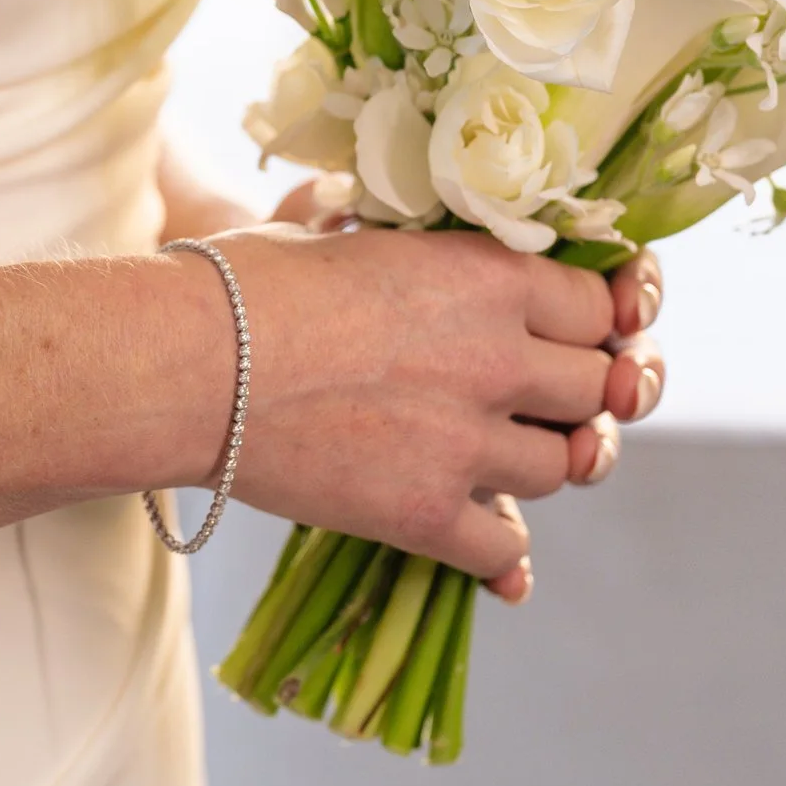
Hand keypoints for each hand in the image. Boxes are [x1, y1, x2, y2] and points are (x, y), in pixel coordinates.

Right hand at [199, 222, 665, 600]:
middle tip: (537, 401)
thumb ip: (422, 257)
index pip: (601, 308)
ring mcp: (465, 441)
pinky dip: (501, 548)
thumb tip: (428, 253)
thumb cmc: (246, 284)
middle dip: (576, 396)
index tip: (566, 337)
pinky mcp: (424, 512)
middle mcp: (496, 357)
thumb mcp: (353, 236)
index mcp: (487, 275)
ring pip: (565, 468)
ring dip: (540, 464)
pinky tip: (478, 531)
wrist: (184, 365)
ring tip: (496, 456)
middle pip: (599, 389)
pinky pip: (507, 547)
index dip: (592, 326)